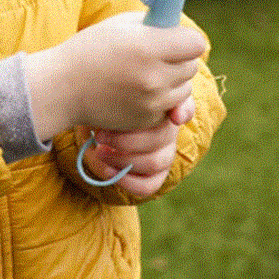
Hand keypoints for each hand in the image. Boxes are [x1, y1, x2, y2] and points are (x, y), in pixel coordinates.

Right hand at [27, 13, 205, 138]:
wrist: (62, 88)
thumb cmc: (89, 49)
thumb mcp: (121, 24)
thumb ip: (156, 23)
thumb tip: (179, 28)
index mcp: (149, 47)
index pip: (196, 44)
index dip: (186, 41)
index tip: (173, 40)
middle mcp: (155, 77)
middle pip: (192, 67)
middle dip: (178, 60)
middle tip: (154, 56)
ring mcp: (152, 102)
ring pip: (184, 90)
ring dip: (172, 81)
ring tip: (144, 74)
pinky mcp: (147, 120)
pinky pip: (169, 107)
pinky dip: (160, 100)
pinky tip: (137, 91)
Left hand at [80, 96, 194, 199]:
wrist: (93, 126)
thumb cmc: (106, 106)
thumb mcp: (111, 95)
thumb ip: (129, 93)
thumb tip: (164, 110)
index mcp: (164, 107)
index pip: (185, 106)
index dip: (184, 111)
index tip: (175, 116)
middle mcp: (169, 131)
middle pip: (162, 138)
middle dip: (127, 139)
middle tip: (100, 136)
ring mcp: (165, 154)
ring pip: (156, 162)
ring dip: (124, 159)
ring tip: (100, 152)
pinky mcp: (155, 175)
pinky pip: (149, 185)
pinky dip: (127, 181)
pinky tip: (108, 170)